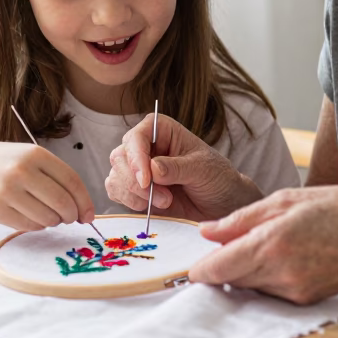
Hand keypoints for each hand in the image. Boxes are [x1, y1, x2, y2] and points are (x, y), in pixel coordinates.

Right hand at [0, 142, 95, 231]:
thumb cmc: (2, 163)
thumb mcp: (28, 157)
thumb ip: (55, 176)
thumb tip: (82, 210)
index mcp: (35, 154)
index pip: (72, 181)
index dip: (85, 202)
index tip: (88, 215)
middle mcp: (21, 170)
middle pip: (62, 202)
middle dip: (71, 215)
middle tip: (69, 218)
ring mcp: (6, 190)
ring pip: (47, 218)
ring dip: (53, 221)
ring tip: (47, 215)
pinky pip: (29, 225)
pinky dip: (37, 225)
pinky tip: (32, 217)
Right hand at [104, 113, 262, 222]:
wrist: (222, 206)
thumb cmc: (217, 179)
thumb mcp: (203, 169)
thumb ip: (177, 167)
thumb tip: (152, 168)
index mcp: (161, 130)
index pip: (136, 137)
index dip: (136, 157)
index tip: (146, 180)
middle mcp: (145, 146)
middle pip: (120, 157)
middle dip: (136, 182)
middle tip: (165, 198)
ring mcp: (137, 169)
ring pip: (116, 176)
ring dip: (135, 195)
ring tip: (166, 202)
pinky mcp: (133, 190)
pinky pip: (115, 192)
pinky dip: (130, 202)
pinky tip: (152, 207)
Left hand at [189, 186, 337, 303]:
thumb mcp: (287, 200)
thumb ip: (242, 218)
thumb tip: (206, 231)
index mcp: (271, 243)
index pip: (216, 268)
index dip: (199, 267)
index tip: (194, 261)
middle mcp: (279, 273)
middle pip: (230, 279)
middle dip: (223, 265)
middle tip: (233, 241)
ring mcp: (293, 291)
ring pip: (249, 286)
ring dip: (246, 270)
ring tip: (268, 243)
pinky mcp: (304, 300)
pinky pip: (271, 291)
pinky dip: (267, 276)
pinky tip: (286, 255)